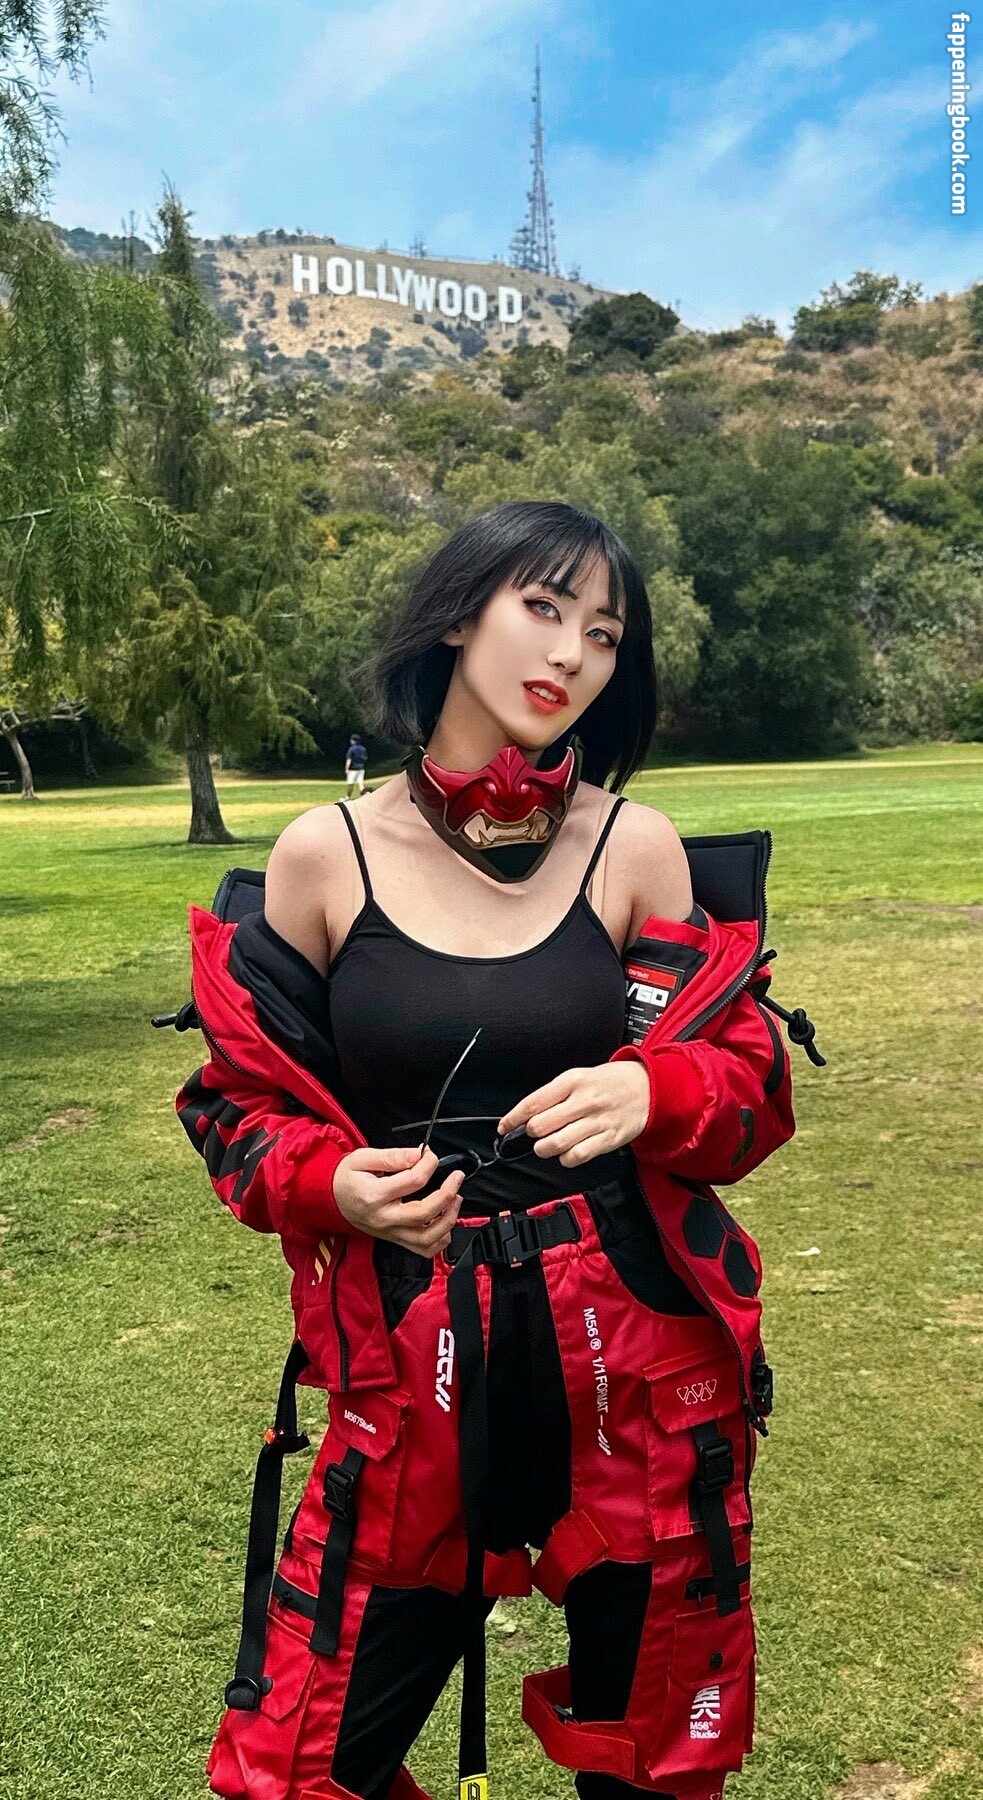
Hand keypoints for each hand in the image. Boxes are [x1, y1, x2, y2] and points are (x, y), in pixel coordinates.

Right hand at [333, 1145, 465, 1256]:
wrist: (329, 1198)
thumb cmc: (346, 1177)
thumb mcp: (363, 1158)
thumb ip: (393, 1156)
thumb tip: (419, 1154)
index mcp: (375, 1195)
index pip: (413, 1181)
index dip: (429, 1164)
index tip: (431, 1156)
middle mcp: (384, 1218)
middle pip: (424, 1214)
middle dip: (447, 1195)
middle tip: (456, 1178)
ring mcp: (390, 1232)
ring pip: (427, 1238)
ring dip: (448, 1220)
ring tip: (455, 1200)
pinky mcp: (394, 1239)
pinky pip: (423, 1250)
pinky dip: (440, 1240)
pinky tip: (445, 1223)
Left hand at [497, 1062, 650, 1167]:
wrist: (648, 1088)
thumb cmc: (610, 1082)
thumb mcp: (579, 1076)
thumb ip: (554, 1094)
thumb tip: (527, 1114)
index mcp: (572, 1081)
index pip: (533, 1103)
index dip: (513, 1118)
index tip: (505, 1127)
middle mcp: (583, 1101)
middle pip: (541, 1126)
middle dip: (531, 1133)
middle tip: (534, 1133)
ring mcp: (596, 1121)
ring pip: (556, 1144)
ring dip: (544, 1148)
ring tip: (546, 1145)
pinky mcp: (608, 1139)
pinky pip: (577, 1156)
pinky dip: (566, 1159)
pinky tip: (566, 1153)